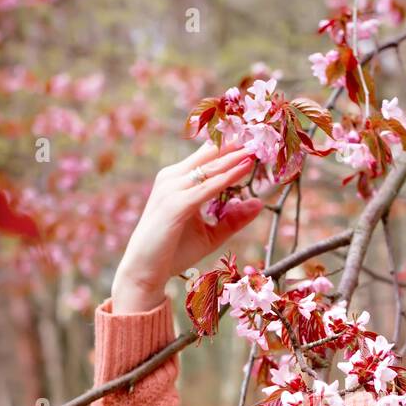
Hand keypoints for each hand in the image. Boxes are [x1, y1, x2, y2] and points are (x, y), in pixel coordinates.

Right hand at [110, 139, 263, 312]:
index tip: (255, 137)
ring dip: (235, 156)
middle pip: (209, 155)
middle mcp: (172, 178)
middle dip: (235, 143)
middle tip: (261, 133)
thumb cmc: (173, 252)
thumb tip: (259, 203)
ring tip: (258, 146)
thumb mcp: (210, 234)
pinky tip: (245, 167)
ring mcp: (171, 190)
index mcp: (177, 180)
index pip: (206, 156)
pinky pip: (207, 187)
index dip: (230, 145)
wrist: (144, 272)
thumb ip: (233, 219)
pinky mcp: (175, 205)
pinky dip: (228, 177)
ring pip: (210, 168)